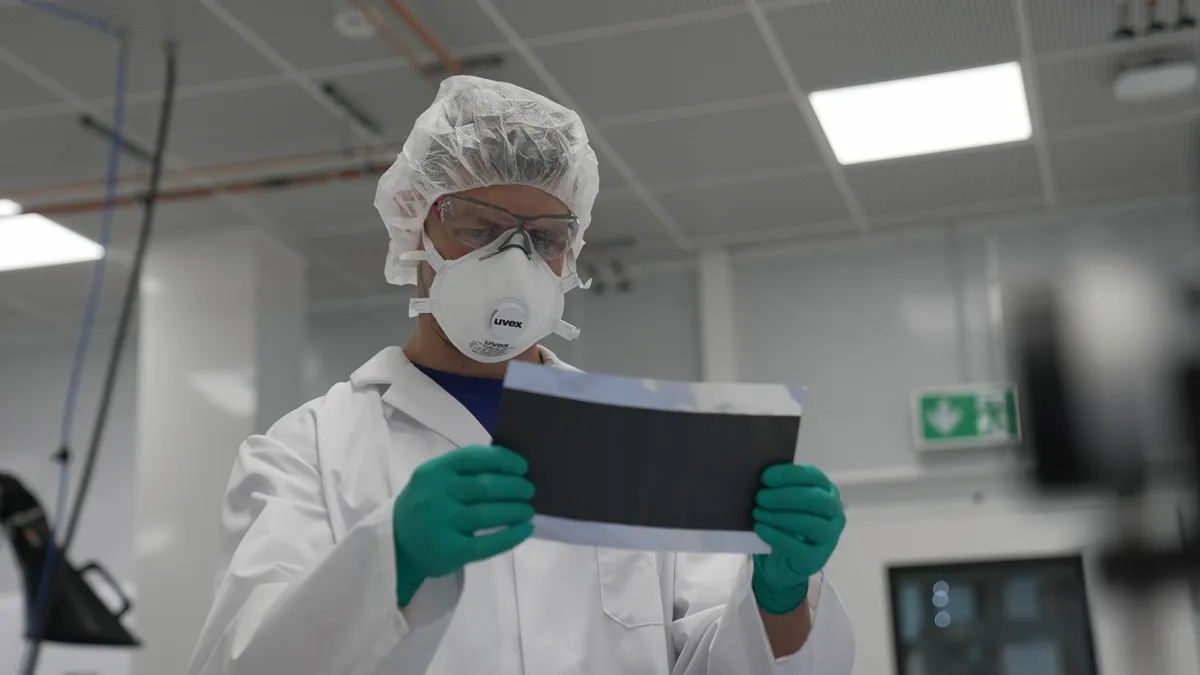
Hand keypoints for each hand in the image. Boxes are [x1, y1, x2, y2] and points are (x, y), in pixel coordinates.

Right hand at [392, 445, 534, 605]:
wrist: (395, 545)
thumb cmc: (424, 505)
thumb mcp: (434, 480)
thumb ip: (464, 470)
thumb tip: (510, 464)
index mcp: (433, 472)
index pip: (474, 458)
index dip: (504, 460)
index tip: (523, 467)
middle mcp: (435, 496)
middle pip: (486, 486)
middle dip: (515, 487)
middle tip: (529, 491)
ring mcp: (440, 524)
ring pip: (489, 513)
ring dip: (516, 510)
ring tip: (528, 510)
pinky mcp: (449, 552)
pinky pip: (487, 544)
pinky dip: (511, 536)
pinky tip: (525, 530)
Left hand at [751, 464, 844, 614]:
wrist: (781, 563)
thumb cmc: (783, 525)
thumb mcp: (783, 503)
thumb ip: (779, 489)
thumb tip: (763, 478)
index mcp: (827, 492)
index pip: (814, 477)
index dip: (790, 475)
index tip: (766, 477)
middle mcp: (834, 514)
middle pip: (816, 500)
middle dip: (785, 496)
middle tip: (760, 497)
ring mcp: (829, 538)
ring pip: (811, 524)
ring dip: (780, 516)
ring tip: (758, 513)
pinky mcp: (818, 559)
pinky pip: (799, 548)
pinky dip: (777, 537)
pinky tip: (760, 529)